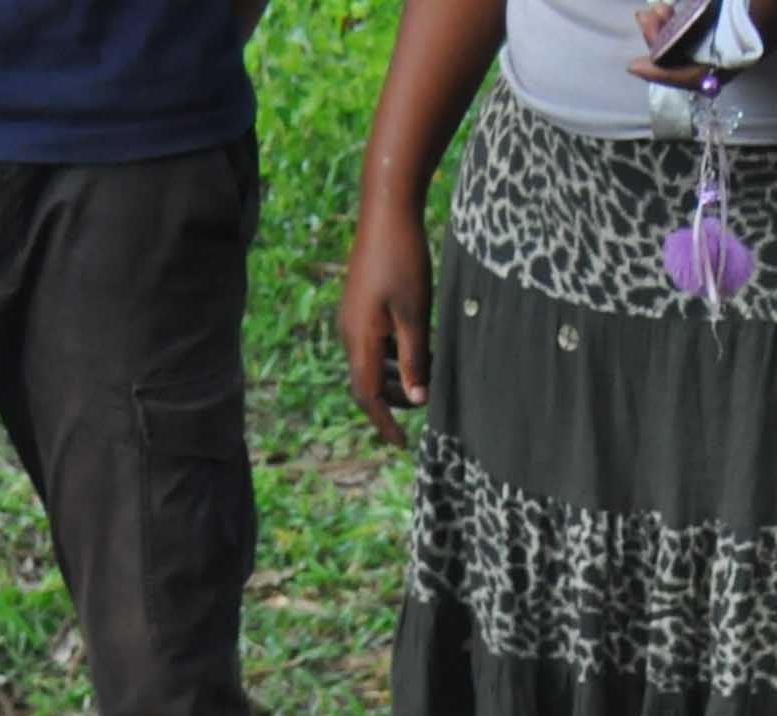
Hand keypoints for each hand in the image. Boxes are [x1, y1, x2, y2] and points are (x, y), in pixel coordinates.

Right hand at [339, 195, 434, 430]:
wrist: (387, 210)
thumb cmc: (404, 259)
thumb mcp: (416, 314)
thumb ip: (415, 359)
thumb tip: (417, 399)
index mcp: (360, 337)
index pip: (367, 395)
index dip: (385, 423)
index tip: (402, 444)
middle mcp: (349, 331)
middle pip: (367, 383)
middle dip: (393, 401)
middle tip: (424, 403)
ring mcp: (352, 317)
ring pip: (371, 364)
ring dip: (396, 377)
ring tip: (427, 375)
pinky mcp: (360, 305)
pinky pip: (373, 344)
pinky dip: (393, 356)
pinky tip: (417, 348)